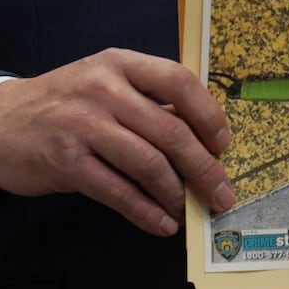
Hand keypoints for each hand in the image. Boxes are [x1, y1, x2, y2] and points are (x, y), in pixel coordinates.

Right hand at [0, 48, 234, 235]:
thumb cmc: (65, 104)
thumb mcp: (106, 84)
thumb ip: (150, 103)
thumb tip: (203, 138)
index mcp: (121, 64)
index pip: (179, 82)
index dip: (209, 115)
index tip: (223, 144)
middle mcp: (103, 89)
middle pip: (171, 131)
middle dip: (204, 168)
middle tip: (221, 193)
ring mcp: (82, 124)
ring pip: (148, 163)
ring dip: (177, 194)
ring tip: (190, 209)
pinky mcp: (65, 161)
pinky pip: (117, 191)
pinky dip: (146, 212)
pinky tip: (162, 224)